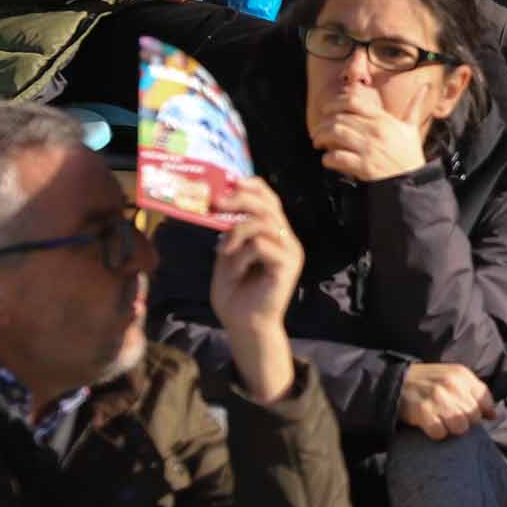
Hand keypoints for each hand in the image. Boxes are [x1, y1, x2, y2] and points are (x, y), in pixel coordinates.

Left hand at [208, 175, 302, 403]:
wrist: (244, 325)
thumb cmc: (236, 294)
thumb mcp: (227, 254)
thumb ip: (229, 231)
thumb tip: (219, 202)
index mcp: (274, 234)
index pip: (269, 198)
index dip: (251, 186)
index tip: (228, 181)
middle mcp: (286, 239)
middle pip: (268, 204)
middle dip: (239, 198)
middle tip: (216, 201)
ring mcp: (290, 251)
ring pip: (263, 222)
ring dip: (236, 232)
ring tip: (223, 250)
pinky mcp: (288, 265)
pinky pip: (261, 244)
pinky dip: (241, 253)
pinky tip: (236, 268)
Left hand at [314, 77, 429, 182]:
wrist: (413, 182)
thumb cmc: (409, 155)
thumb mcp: (412, 129)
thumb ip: (413, 107)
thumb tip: (425, 88)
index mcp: (383, 120)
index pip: (353, 101)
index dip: (335, 102)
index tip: (326, 109)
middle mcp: (375, 131)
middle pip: (339, 118)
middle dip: (323, 124)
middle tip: (316, 131)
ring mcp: (369, 148)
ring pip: (335, 134)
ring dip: (321, 138)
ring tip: (317, 143)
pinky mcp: (364, 166)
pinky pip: (337, 157)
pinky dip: (328, 158)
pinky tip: (327, 160)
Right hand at [399, 361, 496, 439]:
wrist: (397, 382)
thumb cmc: (428, 382)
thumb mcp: (453, 378)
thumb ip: (474, 393)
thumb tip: (492, 415)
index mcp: (462, 375)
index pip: (485, 400)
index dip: (481, 412)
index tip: (469, 414)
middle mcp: (452, 384)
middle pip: (474, 417)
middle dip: (465, 421)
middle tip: (450, 417)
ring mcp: (438, 398)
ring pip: (461, 427)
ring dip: (451, 429)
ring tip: (442, 422)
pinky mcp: (424, 412)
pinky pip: (440, 433)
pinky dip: (436, 433)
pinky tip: (429, 425)